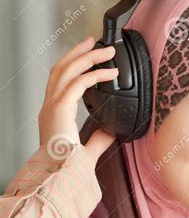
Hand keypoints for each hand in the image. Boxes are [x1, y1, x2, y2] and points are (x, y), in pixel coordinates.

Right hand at [38, 36, 118, 165]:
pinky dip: (95, 74)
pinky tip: (110, 72)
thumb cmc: (67, 168)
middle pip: (60, 68)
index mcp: (52, 115)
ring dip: (87, 57)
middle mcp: (49, 107)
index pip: (59, 83)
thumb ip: (98, 140)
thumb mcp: (86, 151)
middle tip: (92, 41)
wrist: (59, 176)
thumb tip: (110, 133)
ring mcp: (52, 106)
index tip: (86, 58)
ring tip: (105, 50)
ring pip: (68, 70)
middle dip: (77, 52)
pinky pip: (79, 83)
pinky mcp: (60, 108)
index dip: (72, 67)